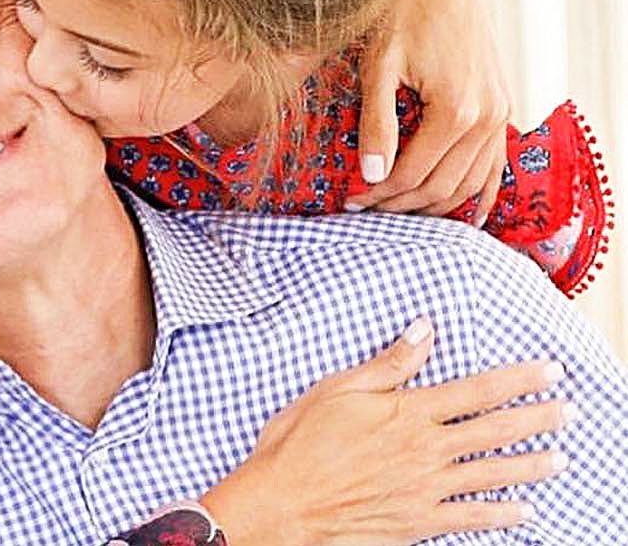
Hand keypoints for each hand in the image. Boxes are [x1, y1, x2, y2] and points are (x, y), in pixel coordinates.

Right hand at [200, 317, 571, 545]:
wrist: (281, 504)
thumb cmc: (299, 444)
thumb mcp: (336, 390)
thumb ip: (387, 364)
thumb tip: (423, 330)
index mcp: (407, 412)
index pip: (477, 391)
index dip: (518, 379)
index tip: (549, 370)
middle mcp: (425, 450)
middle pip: (495, 430)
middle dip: (537, 418)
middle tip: (569, 410)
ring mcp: (425, 488)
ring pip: (492, 473)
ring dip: (530, 464)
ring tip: (560, 457)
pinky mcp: (417, 521)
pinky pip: (470, 517)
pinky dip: (501, 514)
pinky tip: (523, 511)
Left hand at [345, 0, 510, 224]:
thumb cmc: (400, 17)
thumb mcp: (378, 69)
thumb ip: (377, 124)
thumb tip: (372, 176)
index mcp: (455, 110)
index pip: (412, 174)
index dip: (377, 195)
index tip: (349, 202)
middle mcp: (487, 116)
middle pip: (441, 185)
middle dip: (400, 205)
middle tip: (365, 209)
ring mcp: (500, 113)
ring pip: (469, 181)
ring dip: (433, 203)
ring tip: (395, 209)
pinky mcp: (502, 106)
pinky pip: (495, 163)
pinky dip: (479, 191)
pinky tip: (466, 217)